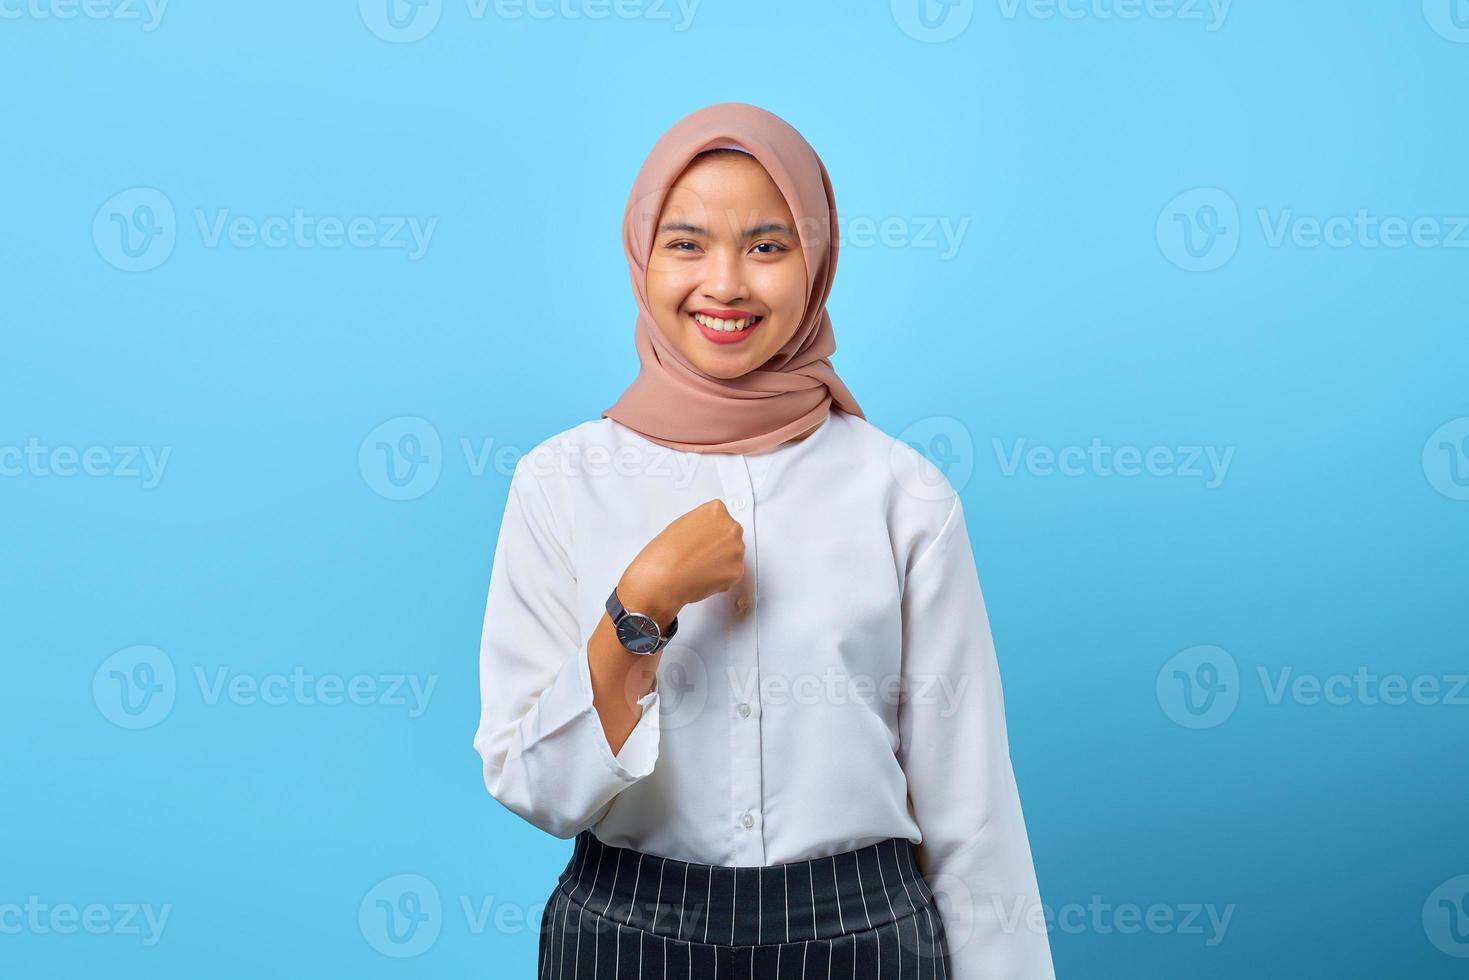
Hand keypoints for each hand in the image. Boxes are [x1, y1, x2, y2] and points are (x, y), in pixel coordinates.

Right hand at [618, 498, 746, 625]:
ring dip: (722, 562)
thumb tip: (708, 533)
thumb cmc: (665, 553)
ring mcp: (737, 550)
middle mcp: (731, 527)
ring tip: (699, 566)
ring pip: (733, 556)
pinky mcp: (737, 571)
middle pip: (731, 536)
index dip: (710, 532)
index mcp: (717, 511)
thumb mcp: (681, 525)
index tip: (702, 539)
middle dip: (719, 546)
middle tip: (700, 555)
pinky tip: (704, 577)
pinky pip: (733, 574)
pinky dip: (722, 578)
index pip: (722, 518)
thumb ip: (702, 525)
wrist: (662, 578)